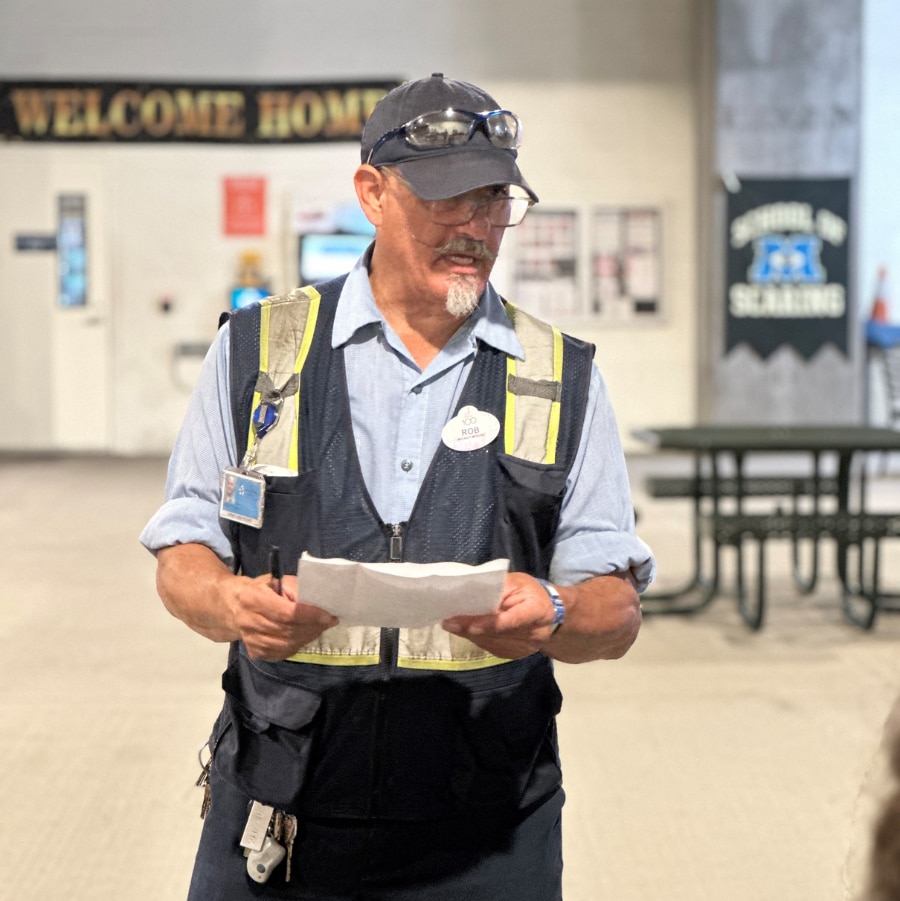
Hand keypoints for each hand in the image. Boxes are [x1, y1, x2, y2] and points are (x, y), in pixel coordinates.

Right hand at [225, 573, 338, 661]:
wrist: (231, 606)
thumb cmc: (258, 589)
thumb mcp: (275, 581)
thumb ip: (294, 588)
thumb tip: (316, 601)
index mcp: (253, 599)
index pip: (287, 612)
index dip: (310, 615)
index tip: (329, 615)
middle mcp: (249, 621)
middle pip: (288, 630)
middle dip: (313, 627)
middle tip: (328, 621)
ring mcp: (250, 639)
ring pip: (287, 644)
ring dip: (308, 637)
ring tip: (320, 628)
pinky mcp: (254, 651)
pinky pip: (282, 653)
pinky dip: (298, 645)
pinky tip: (305, 636)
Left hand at [442, 571, 556, 659]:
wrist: (553, 616)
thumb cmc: (532, 592)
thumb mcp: (517, 582)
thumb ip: (497, 588)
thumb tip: (471, 593)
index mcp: (537, 611)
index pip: (512, 620)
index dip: (490, 624)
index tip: (470, 625)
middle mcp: (533, 634)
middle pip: (497, 634)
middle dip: (470, 628)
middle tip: (448, 622)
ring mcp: (524, 648)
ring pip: (491, 643)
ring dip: (470, 634)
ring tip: (453, 624)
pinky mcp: (515, 654)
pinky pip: (491, 647)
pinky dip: (477, 638)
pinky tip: (468, 630)